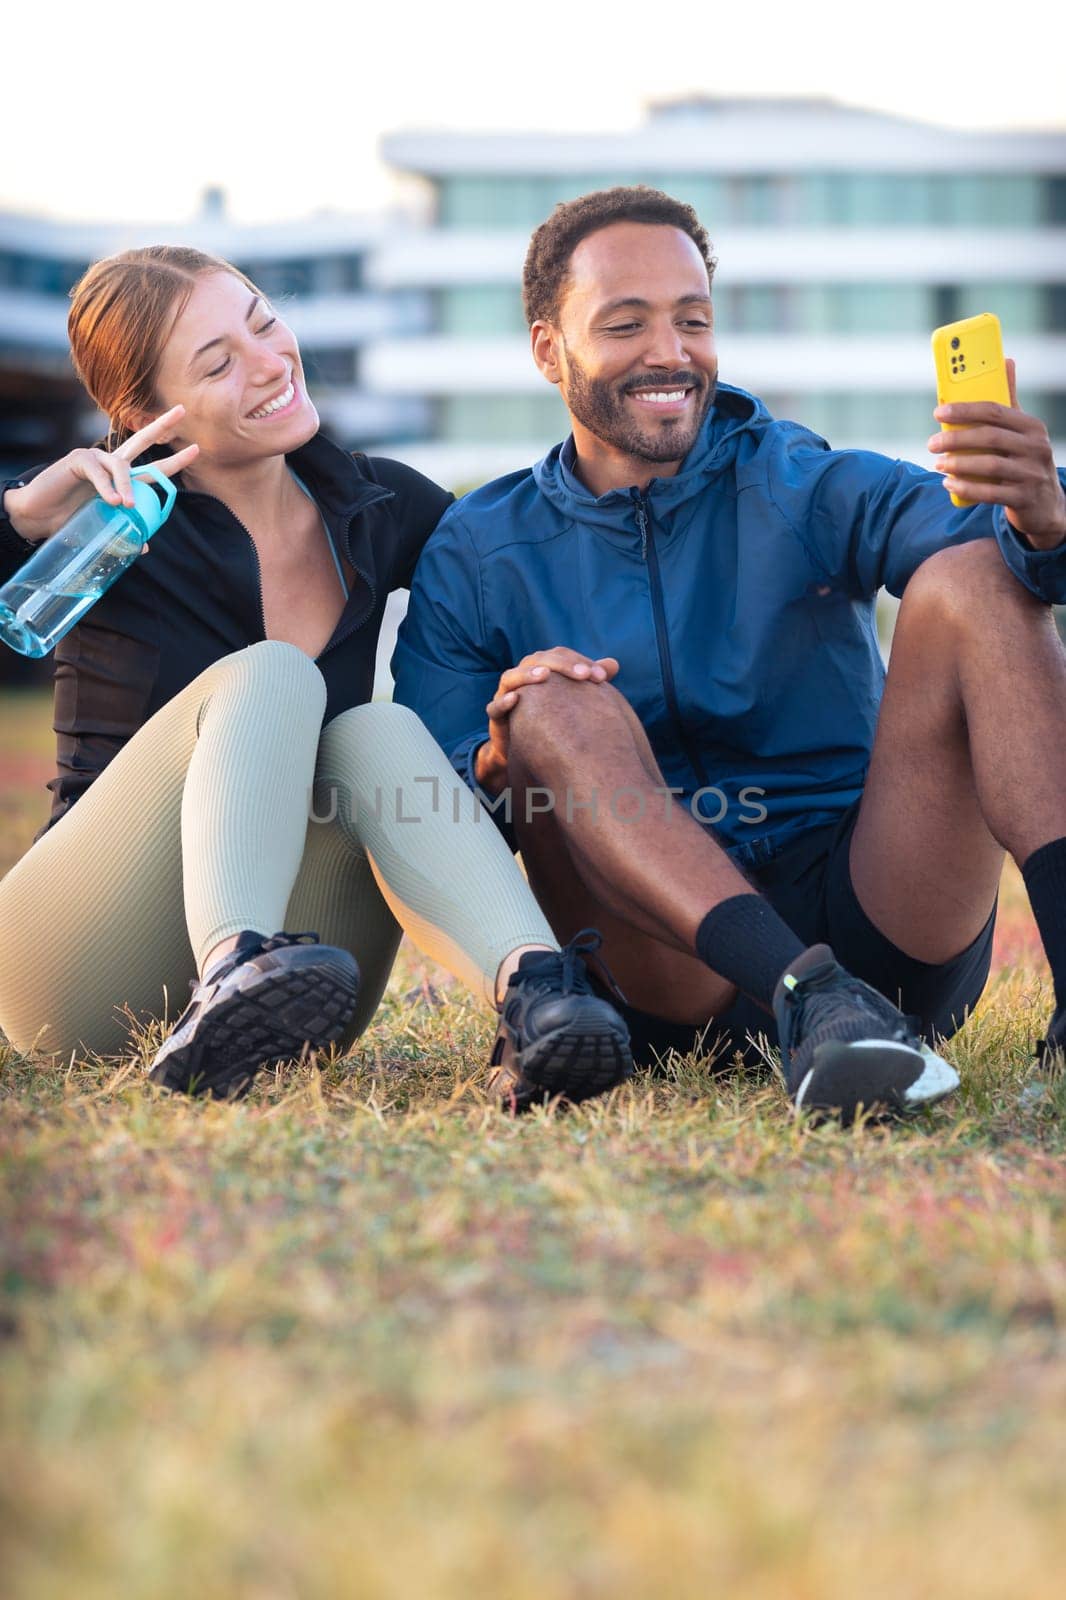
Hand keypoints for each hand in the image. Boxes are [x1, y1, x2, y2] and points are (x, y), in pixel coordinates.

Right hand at [2, 405, 199, 545]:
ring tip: (127, 505)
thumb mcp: (103, 528)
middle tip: (182, 411)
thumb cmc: (70, 520)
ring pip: (121, 464)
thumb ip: (124, 532)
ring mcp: (95, 458)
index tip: (196, 449)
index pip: (152, 467)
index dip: (174, 459)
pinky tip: (112, 501)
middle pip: (141, 441)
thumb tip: (146, 546)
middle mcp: (111, 463)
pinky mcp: (78, 460)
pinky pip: (98, 471)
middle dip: (162, 426)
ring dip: (127, 485)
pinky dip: (107, 487)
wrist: (38, 518)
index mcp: (121, 478)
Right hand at [474, 646, 619, 792]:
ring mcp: (506, 694)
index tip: (603, 676)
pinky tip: (516, 699)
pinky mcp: (495, 716)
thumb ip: (587, 680)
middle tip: (584, 675)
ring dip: (527, 674)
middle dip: (562, 665)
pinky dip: (504, 701)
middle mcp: (522, 677)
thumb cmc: (549, 718)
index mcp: (540, 668)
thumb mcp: (570, 699)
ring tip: (546, 675)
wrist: (521, 748)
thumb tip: (614, 664)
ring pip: (512, 677)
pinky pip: (494, 707)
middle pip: (538, 660)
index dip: (581, 661)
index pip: (561, 656)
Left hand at [928, 359, 1065, 549]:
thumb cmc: (1024, 459)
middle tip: (932, 443)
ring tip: (938, 464)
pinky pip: (991, 493)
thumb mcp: (1021, 431)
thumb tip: (1006, 361)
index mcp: (1032, 427)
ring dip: (959, 464)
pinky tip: (949, 484)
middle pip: (990, 438)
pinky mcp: (1024, 498)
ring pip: (990, 466)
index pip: (995, 411)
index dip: (965, 410)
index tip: (938, 412)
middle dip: (956, 439)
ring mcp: (1032, 474)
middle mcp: (1036, 448)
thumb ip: (1010, 401)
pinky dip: (967, 488)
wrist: (1046, 503)